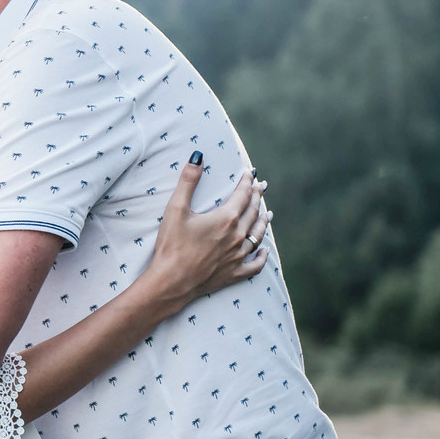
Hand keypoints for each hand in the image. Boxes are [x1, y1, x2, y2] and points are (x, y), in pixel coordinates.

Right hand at [134, 157, 268, 310]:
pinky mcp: (234, 273)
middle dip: (257, 197)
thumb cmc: (171, 245)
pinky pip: (255, 264)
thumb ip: (188, 181)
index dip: (247, 182)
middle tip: (261, 187)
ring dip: (263, 221)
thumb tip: (198, 156)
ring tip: (267, 213)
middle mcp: (237, 236)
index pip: (243, 195)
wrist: (171, 281)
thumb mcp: (176, 208)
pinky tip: (265, 250)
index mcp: (226, 219)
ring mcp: (238, 256)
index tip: (250, 172)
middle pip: (253, 212)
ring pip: (258, 235)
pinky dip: (262, 256)